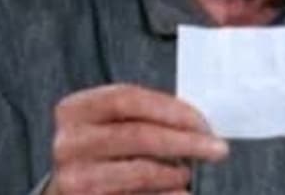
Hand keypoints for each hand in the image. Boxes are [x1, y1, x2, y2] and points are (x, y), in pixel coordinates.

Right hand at [46, 84, 228, 194]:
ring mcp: (74, 180)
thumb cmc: (100, 156)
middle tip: (216, 149)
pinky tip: (180, 193)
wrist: (73, 193)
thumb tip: (197, 123)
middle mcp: (68, 144)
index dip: (171, 109)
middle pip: (138, 135)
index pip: (127, 99)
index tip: (202, 122)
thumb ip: (145, 118)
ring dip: (176, 172)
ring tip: (188, 172)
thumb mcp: (111, 127)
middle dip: (185, 141)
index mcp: (73, 111)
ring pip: (140, 171)